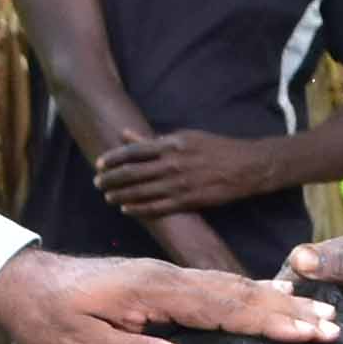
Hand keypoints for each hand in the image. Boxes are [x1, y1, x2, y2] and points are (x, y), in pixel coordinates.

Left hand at [0, 246, 339, 343]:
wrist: (22, 284)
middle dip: (289, 311)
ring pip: (234, 288)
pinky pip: (219, 287)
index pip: (224, 308)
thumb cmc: (49, 319)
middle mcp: (170, 278)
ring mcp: (169, 278)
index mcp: (155, 292)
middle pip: (240, 294)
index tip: (309, 333)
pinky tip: (273, 293)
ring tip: (321, 312)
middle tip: (334, 326)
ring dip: (278, 302)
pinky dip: (253, 292)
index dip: (269, 322)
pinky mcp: (164, 284)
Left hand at [89, 128, 288, 219]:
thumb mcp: (185, 137)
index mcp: (171, 145)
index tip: (99, 163)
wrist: (245, 167)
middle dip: (112, 178)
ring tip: (107, 197)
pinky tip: (126, 209)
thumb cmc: (215, 148)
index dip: (113, 158)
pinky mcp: (188, 201)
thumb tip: (126, 134)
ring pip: (141, 192)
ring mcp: (180, 184)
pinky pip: (157, 208)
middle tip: (97, 182)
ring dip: (121, 195)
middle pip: (133, 173)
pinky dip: (139, 209)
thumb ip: (154, 139)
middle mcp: (172, 164)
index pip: (133, 151)